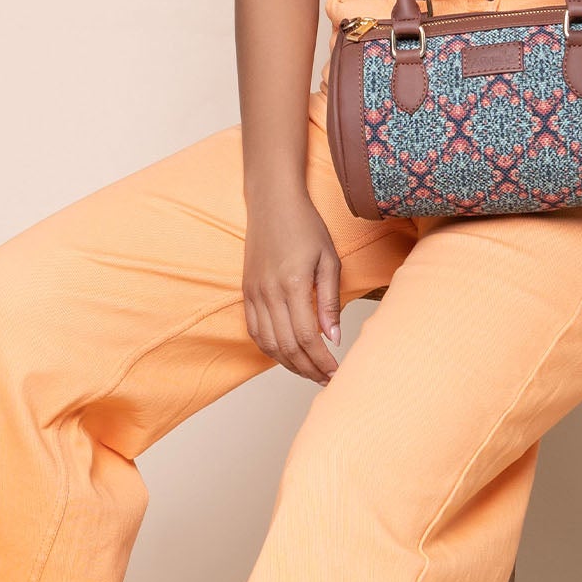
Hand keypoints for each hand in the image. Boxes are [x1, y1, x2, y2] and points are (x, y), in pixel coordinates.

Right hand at [242, 190, 341, 386]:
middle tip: (326, 379)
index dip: (321, 361)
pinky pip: (254, 330)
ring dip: (289, 364)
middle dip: (308, 369)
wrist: (272, 202)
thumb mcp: (328, 259)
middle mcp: (268, 291)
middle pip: (286, 346)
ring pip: (268, 343)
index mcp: (292, 283)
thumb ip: (329, 300)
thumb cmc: (305, 226)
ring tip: (309, 371)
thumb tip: (333, 338)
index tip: (335, 372)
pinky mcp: (246, 291)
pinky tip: (286, 354)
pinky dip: (269, 349)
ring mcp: (254, 292)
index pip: (306, 337)